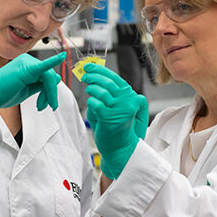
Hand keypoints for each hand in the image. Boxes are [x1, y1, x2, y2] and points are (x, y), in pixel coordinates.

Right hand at [0, 52, 65, 110]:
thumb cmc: (3, 93)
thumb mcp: (27, 89)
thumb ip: (41, 85)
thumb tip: (57, 79)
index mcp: (27, 65)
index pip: (46, 76)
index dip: (49, 92)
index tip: (45, 104)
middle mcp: (27, 61)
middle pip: (50, 76)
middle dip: (50, 93)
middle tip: (45, 106)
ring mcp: (26, 63)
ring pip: (49, 77)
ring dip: (49, 93)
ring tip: (41, 105)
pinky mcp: (26, 69)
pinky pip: (43, 65)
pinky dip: (54, 61)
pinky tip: (62, 57)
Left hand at [82, 64, 147, 178]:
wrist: (120, 149)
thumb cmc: (117, 128)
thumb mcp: (117, 107)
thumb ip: (111, 93)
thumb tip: (96, 77)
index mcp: (131, 97)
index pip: (115, 78)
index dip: (101, 70)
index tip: (89, 67)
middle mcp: (128, 102)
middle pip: (107, 82)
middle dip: (93, 76)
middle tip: (85, 75)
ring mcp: (119, 110)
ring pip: (100, 91)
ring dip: (91, 89)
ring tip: (88, 90)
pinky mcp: (109, 118)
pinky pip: (95, 103)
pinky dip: (91, 102)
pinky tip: (92, 105)